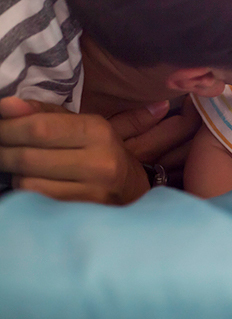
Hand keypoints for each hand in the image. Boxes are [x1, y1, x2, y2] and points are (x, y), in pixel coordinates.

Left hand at [0, 96, 196, 203]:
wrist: (131, 189)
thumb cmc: (99, 151)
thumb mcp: (80, 125)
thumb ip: (42, 112)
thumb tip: (5, 106)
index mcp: (98, 131)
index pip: (39, 128)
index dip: (7, 127)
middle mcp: (99, 161)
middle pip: (28, 156)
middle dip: (2, 150)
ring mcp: (92, 191)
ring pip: (27, 181)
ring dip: (13, 173)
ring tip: (16, 165)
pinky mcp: (82, 212)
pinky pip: (36, 200)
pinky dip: (26, 189)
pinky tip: (30, 181)